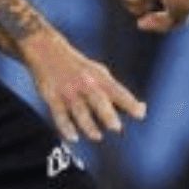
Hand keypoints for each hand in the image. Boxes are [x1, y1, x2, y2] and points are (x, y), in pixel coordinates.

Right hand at [20, 30, 145, 141]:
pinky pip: (59, 115)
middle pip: (98, 100)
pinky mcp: (52, 96)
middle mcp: (86, 83)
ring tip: (97, 137)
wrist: (46, 50)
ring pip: (79, 110)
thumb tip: (139, 109)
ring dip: (88, 125)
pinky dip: (66, 127)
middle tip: (117, 128)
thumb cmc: (80, 67)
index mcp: (100, 77)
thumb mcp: (98, 72)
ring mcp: (68, 90)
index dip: (130, 103)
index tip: (141, 113)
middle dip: (108, 114)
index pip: (118, 92)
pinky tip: (73, 137)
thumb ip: (114, 90)